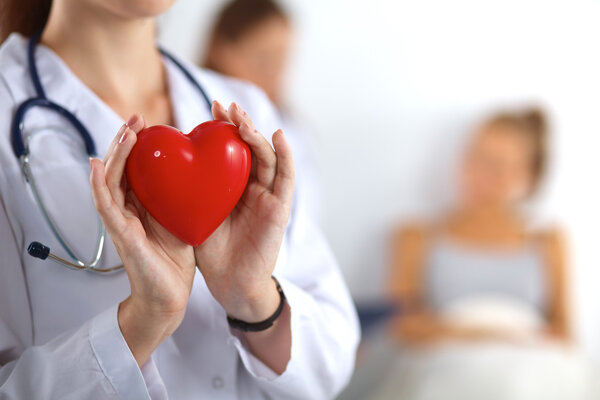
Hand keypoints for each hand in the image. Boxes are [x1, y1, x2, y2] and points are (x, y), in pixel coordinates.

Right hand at [90, 114, 195, 365]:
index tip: (149, 123)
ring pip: (109, 181)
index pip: (135, 168)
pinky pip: (105, 206)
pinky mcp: (120, 235)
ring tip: (124, 132)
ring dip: (114, 155)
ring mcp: (120, 222)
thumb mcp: (182, 218)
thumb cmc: (176, 259)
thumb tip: (196, 171)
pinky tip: (98, 165)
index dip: (138, 145)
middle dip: (125, 141)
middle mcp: (126, 210)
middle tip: (136, 118)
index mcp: (141, 205)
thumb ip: (181, 196)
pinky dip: (99, 185)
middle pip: (119, 168)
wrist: (170, 296)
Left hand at [194, 101, 294, 322]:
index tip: (209, 108)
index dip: (223, 128)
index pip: (231, 150)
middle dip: (238, 124)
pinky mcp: (280, 209)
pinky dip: (285, 155)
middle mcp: (254, 188)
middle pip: (250, 148)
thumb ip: (191, 189)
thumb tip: (165, 163)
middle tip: (223, 105)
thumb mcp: (197, 212)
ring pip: (267, 157)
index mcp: (234, 187)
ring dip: (256, 134)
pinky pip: (286, 178)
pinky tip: (278, 136)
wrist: (231, 284)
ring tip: (240, 116)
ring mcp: (269, 197)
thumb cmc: (212, 251)